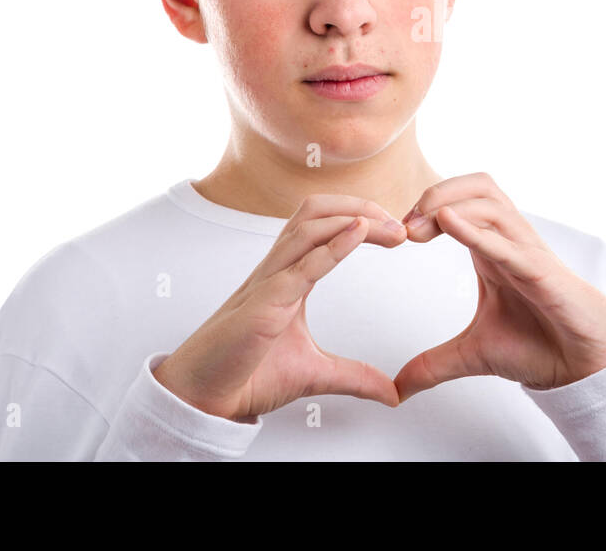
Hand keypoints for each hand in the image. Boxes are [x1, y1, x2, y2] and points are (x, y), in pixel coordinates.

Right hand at [153, 194, 406, 421]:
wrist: (205, 399)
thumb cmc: (246, 374)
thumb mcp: (315, 374)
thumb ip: (355, 376)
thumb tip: (391, 392)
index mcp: (288, 277)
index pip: (323, 225)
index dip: (360, 218)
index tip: (396, 232)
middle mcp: (277, 270)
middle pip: (316, 211)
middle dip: (360, 206)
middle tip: (400, 222)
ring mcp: (268, 283)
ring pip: (307, 227)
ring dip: (354, 218)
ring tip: (389, 227)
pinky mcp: (263, 304)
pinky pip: (300, 266)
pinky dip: (333, 245)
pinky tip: (358, 234)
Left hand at [393, 173, 605, 401]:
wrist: (584, 366)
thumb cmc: (540, 345)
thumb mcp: (473, 354)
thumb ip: (433, 365)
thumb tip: (397, 388)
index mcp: (492, 249)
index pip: (460, 201)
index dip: (425, 207)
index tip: (396, 235)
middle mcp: (510, 242)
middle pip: (477, 186)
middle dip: (435, 193)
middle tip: (404, 226)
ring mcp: (527, 253)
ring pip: (492, 203)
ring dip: (450, 205)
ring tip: (418, 228)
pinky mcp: (543, 273)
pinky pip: (509, 243)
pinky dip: (477, 231)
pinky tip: (449, 224)